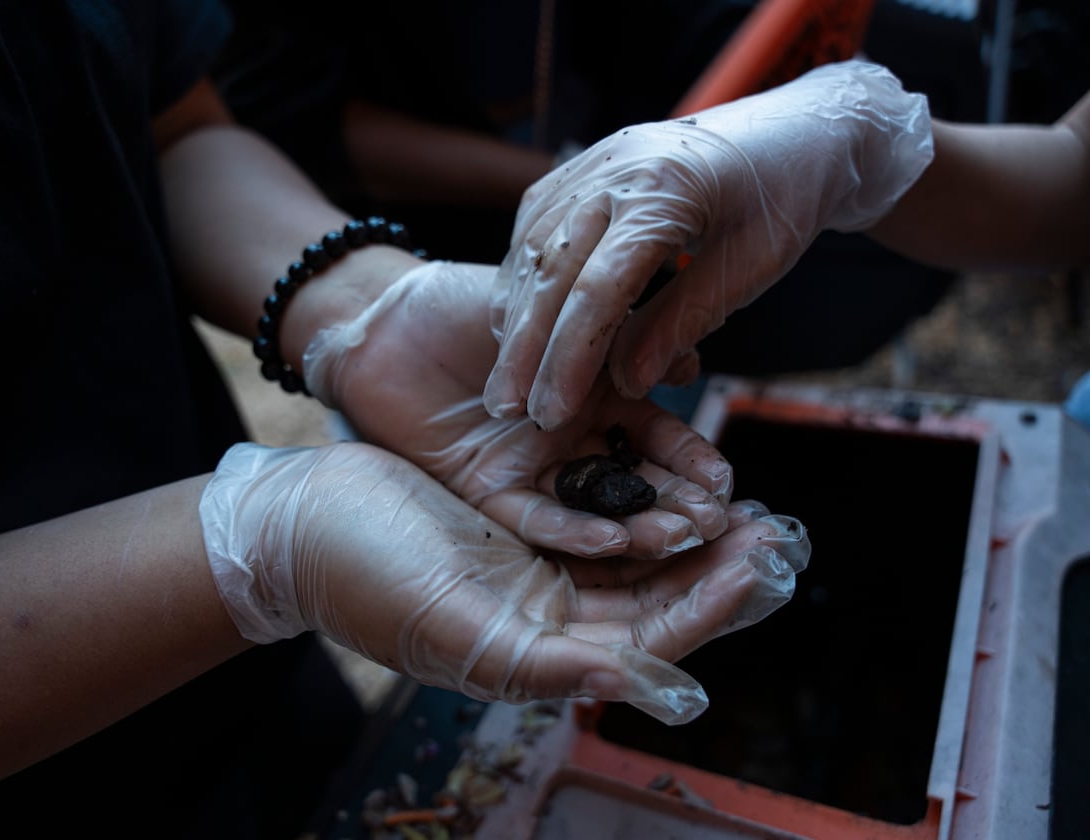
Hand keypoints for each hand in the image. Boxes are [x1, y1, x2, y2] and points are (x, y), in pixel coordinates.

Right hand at [200, 442, 809, 723]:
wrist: (302, 518)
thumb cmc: (361, 577)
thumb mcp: (449, 624)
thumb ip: (541, 664)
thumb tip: (639, 690)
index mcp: (532, 655)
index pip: (644, 644)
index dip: (706, 609)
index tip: (760, 569)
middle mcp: (543, 616)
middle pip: (651, 600)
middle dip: (714, 569)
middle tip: (773, 529)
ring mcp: (534, 564)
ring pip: (633, 555)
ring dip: (686, 530)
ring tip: (740, 499)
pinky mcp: (521, 514)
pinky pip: (597, 506)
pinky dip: (639, 493)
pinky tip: (673, 467)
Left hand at [302, 261, 731, 560]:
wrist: (381, 320)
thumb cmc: (461, 301)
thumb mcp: (551, 313)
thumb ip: (613, 341)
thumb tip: (685, 363)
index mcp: (592, 394)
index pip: (657, 437)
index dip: (693, 461)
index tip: (729, 483)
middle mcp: (568, 440)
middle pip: (634, 483)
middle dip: (678, 505)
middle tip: (719, 526)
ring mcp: (530, 469)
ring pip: (592, 509)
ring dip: (637, 528)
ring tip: (680, 538)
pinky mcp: (487, 492)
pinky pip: (537, 518)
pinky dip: (574, 531)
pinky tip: (614, 539)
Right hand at [484, 59, 933, 430]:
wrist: (792, 130)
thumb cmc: (782, 198)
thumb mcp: (751, 267)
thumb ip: (685, 322)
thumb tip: (626, 384)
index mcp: (662, 190)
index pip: (598, 289)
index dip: (569, 358)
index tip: (553, 412)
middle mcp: (612, 170)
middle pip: (551, 272)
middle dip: (526, 349)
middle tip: (509, 408)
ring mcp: (589, 164)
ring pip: (531, 251)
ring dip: (515, 320)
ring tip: (506, 380)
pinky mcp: (577, 170)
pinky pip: (533, 230)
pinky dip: (521, 282)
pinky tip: (514, 326)